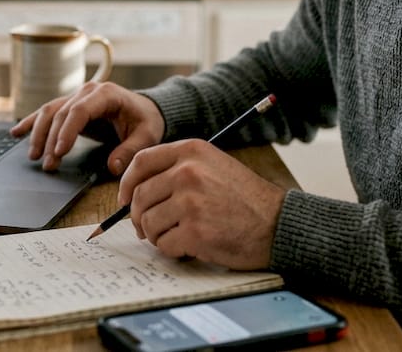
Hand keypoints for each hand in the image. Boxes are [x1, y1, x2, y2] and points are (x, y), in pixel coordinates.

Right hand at [10, 81, 164, 173]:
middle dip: (52, 140)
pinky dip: (31, 122)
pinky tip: (15, 133)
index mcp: (106, 94)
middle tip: (49, 165)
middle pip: (60, 113)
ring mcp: (76, 96)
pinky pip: (47, 112)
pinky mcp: (71, 106)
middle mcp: (87, 92)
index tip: (60, 151)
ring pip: (49, 112)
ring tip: (34, 157)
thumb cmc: (146, 121)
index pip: (79, 110)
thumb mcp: (146, 136)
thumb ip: (130, 150)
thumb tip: (113, 167)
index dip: (67, 131)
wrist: (146, 109)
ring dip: (39, 134)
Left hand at [120, 140, 284, 269]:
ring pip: (148, 222)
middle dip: (138, 217)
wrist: (277, 223)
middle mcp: (188, 172)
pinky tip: (190, 246)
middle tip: (148, 228)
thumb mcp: (214, 166)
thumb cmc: (246, 199)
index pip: (141, 162)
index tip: (124, 199)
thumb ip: (179, 169)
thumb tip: (136, 190)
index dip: (126, 183)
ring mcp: (190, 201)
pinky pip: (164, 244)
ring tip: (177, 236)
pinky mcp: (195, 231)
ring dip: (157, 235)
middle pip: (139, 195)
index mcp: (192, 151)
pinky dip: (173, 250)